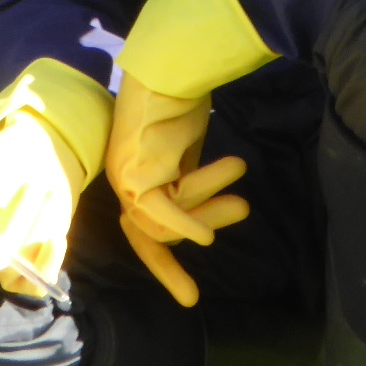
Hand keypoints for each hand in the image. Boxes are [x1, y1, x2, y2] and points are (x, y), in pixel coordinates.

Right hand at [0, 114, 82, 299]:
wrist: (34, 162)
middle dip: (15, 224)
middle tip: (32, 185)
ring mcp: (2, 266)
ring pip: (16, 268)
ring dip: (36, 230)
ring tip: (47, 191)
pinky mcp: (29, 269)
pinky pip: (35, 284)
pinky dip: (47, 265)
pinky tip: (57, 239)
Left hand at [103, 77, 250, 307]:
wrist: (171, 71)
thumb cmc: (179, 105)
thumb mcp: (186, 153)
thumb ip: (188, 182)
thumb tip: (213, 209)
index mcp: (133, 178)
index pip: (144, 229)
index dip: (164, 261)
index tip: (188, 293)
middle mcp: (123, 181)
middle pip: (147, 236)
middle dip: (167, 268)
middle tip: (192, 294)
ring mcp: (124, 177)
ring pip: (163, 222)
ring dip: (206, 214)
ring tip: (241, 198)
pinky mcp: (134, 171)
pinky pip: (159, 210)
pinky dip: (182, 224)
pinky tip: (205, 239)